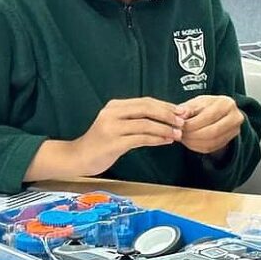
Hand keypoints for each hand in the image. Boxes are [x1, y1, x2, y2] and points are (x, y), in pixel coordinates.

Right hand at [70, 98, 185, 175]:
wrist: (78, 158)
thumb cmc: (100, 143)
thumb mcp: (116, 125)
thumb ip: (135, 119)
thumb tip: (163, 118)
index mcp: (115, 106)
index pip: (145, 101)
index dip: (165, 105)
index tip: (181, 111)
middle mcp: (112, 113)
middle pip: (146, 108)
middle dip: (168, 114)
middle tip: (183, 121)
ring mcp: (112, 127)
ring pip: (145, 123)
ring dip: (165, 128)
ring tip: (178, 133)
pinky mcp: (113, 143)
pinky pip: (140, 138)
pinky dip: (156, 139)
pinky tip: (166, 141)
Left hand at [178, 95, 243, 154]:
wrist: (218, 112)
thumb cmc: (206, 106)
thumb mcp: (197, 102)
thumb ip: (189, 108)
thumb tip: (181, 114)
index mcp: (227, 104)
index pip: (209, 116)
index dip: (192, 123)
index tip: (179, 125)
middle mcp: (235, 117)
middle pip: (212, 131)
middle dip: (193, 134)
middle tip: (179, 134)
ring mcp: (234, 131)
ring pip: (212, 142)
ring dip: (194, 142)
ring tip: (183, 138)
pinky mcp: (229, 141)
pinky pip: (211, 148)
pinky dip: (197, 147)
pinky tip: (189, 142)